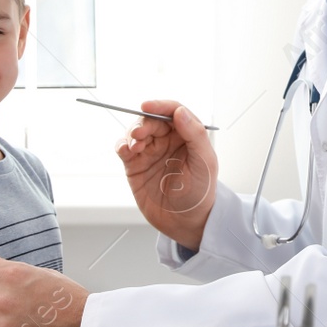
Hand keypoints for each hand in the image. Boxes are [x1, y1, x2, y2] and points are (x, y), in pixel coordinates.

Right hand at [115, 100, 216, 252]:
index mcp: (187, 135)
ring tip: (135, 145)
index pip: (173, 111)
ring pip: (136, 132)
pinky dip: (121, 145)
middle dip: (143, 123)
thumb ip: (194, 135)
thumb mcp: (205, 162)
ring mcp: (150, 152)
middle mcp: (168, 140)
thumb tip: (180, 112)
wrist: (185, 221)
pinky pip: (124, 149)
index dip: (160, 105)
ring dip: (132, 134)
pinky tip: (125, 149)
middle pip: (151, 120)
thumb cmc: (200, 193)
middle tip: (139, 134)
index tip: (147, 106)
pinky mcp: (135, 165)